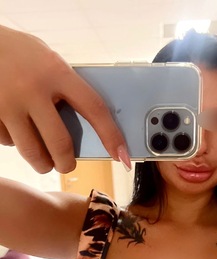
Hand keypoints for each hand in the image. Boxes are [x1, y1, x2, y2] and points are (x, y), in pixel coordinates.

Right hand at [0, 26, 128, 172]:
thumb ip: (67, 88)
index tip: (122, 156)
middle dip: (66, 162)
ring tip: (45, 161)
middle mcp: (33, 89)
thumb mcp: (50, 62)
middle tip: (67, 165)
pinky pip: (7, 141)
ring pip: (32, 151)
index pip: (94, 109)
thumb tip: (88, 123)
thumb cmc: (20, 52)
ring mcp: (7, 103)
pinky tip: (17, 133)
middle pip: (60, 143)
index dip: (111, 136)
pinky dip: (15, 143)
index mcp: (57, 72)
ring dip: (42, 163)